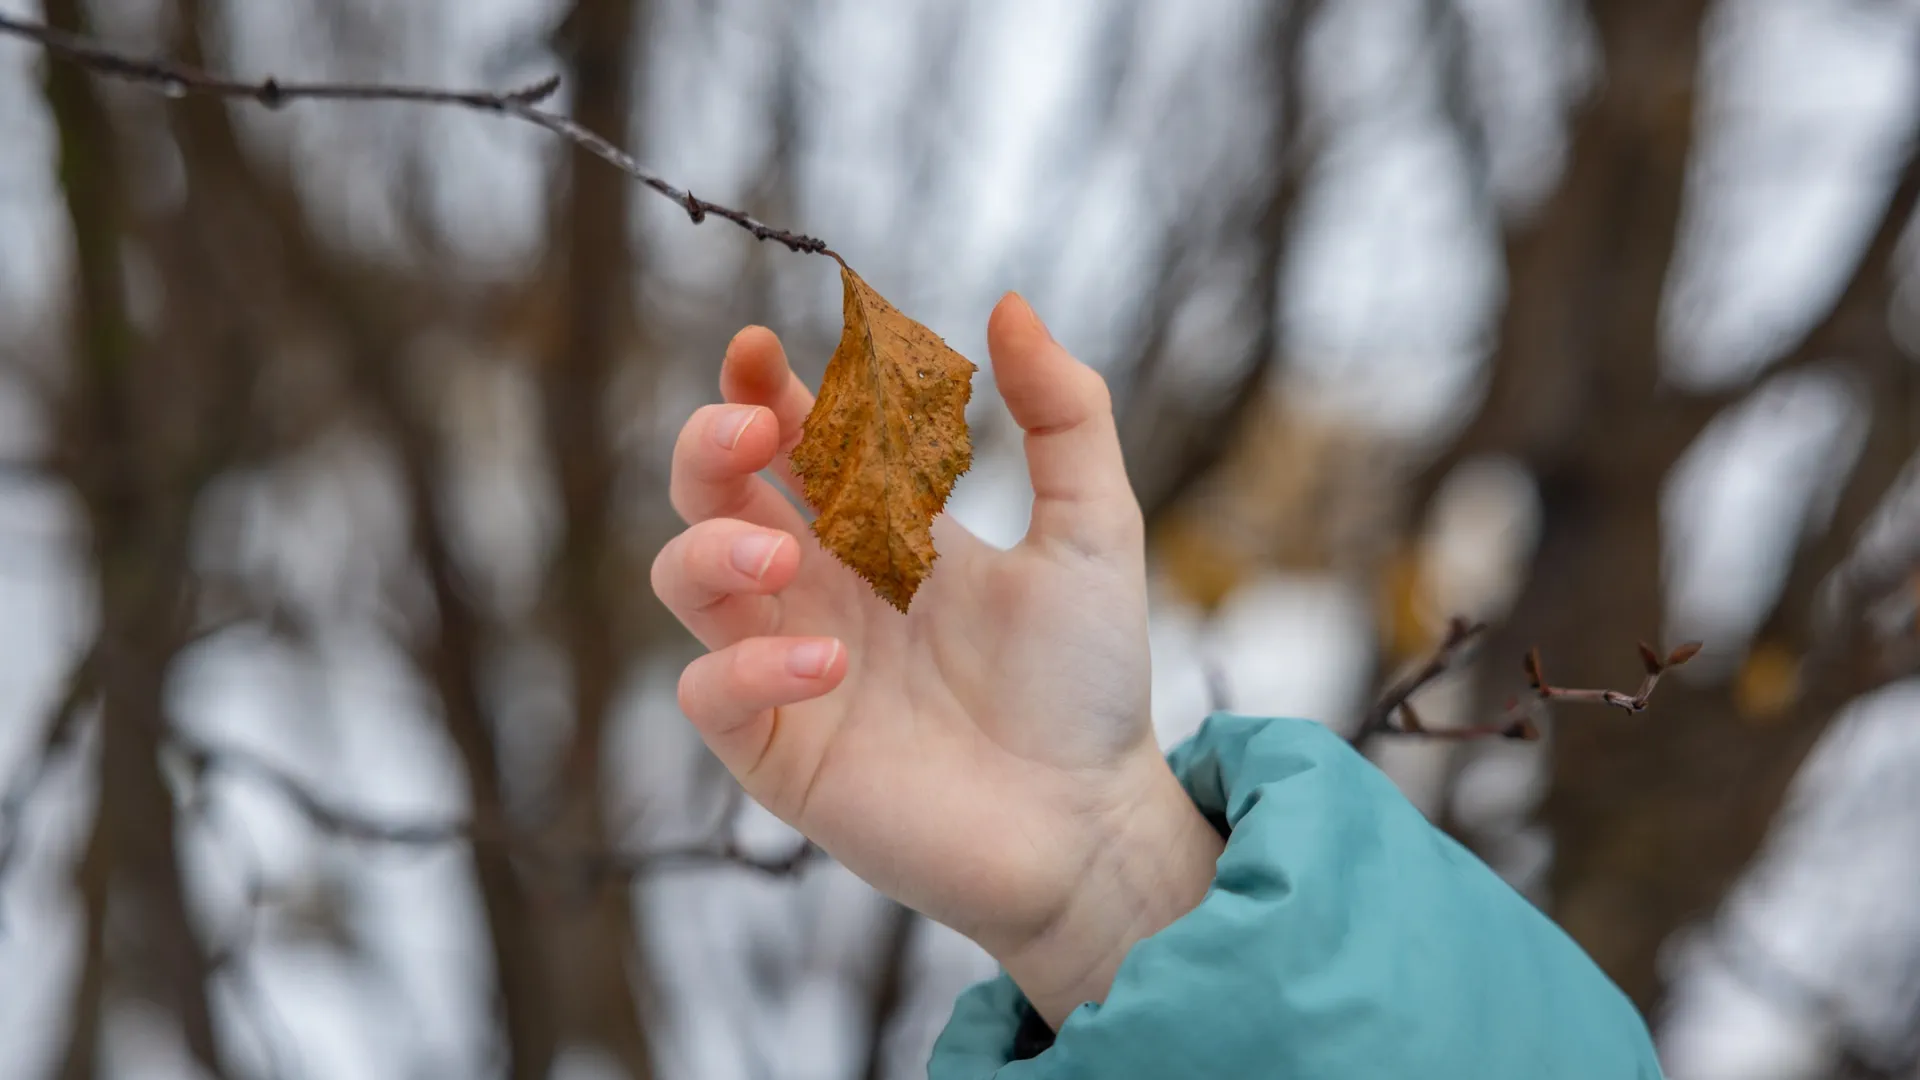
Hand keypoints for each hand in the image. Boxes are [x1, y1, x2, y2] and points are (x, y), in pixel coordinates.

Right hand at [652, 293, 1221, 1025]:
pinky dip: (748, 664)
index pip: (790, 437)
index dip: (762, 387)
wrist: (1093, 823)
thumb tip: (1012, 301)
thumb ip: (1063, 416)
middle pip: (710, 492)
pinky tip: (831, 666)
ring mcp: (790, 666)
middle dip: (710, 445)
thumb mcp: (1092, 529)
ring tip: (788, 554)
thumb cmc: (1089, 683)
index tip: (764, 351)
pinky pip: (708, 690)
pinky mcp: (778, 751)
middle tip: (754, 431)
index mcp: (879, 529)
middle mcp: (821, 587)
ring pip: (684, 579)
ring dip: (713, 547)